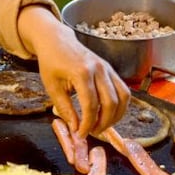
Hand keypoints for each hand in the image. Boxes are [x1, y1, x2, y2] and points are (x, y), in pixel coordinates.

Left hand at [18, 5, 129, 136]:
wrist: (57, 41)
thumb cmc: (51, 63)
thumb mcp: (52, 87)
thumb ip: (65, 109)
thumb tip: (76, 128)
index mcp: (82, 72)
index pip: (91, 105)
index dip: (87, 124)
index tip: (80, 134)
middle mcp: (99, 69)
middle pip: (111, 102)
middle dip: (103, 122)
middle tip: (92, 132)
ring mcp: (108, 68)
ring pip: (123, 97)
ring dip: (116, 116)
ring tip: (102, 126)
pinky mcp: (111, 69)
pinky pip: (123, 90)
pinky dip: (120, 105)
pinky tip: (109, 114)